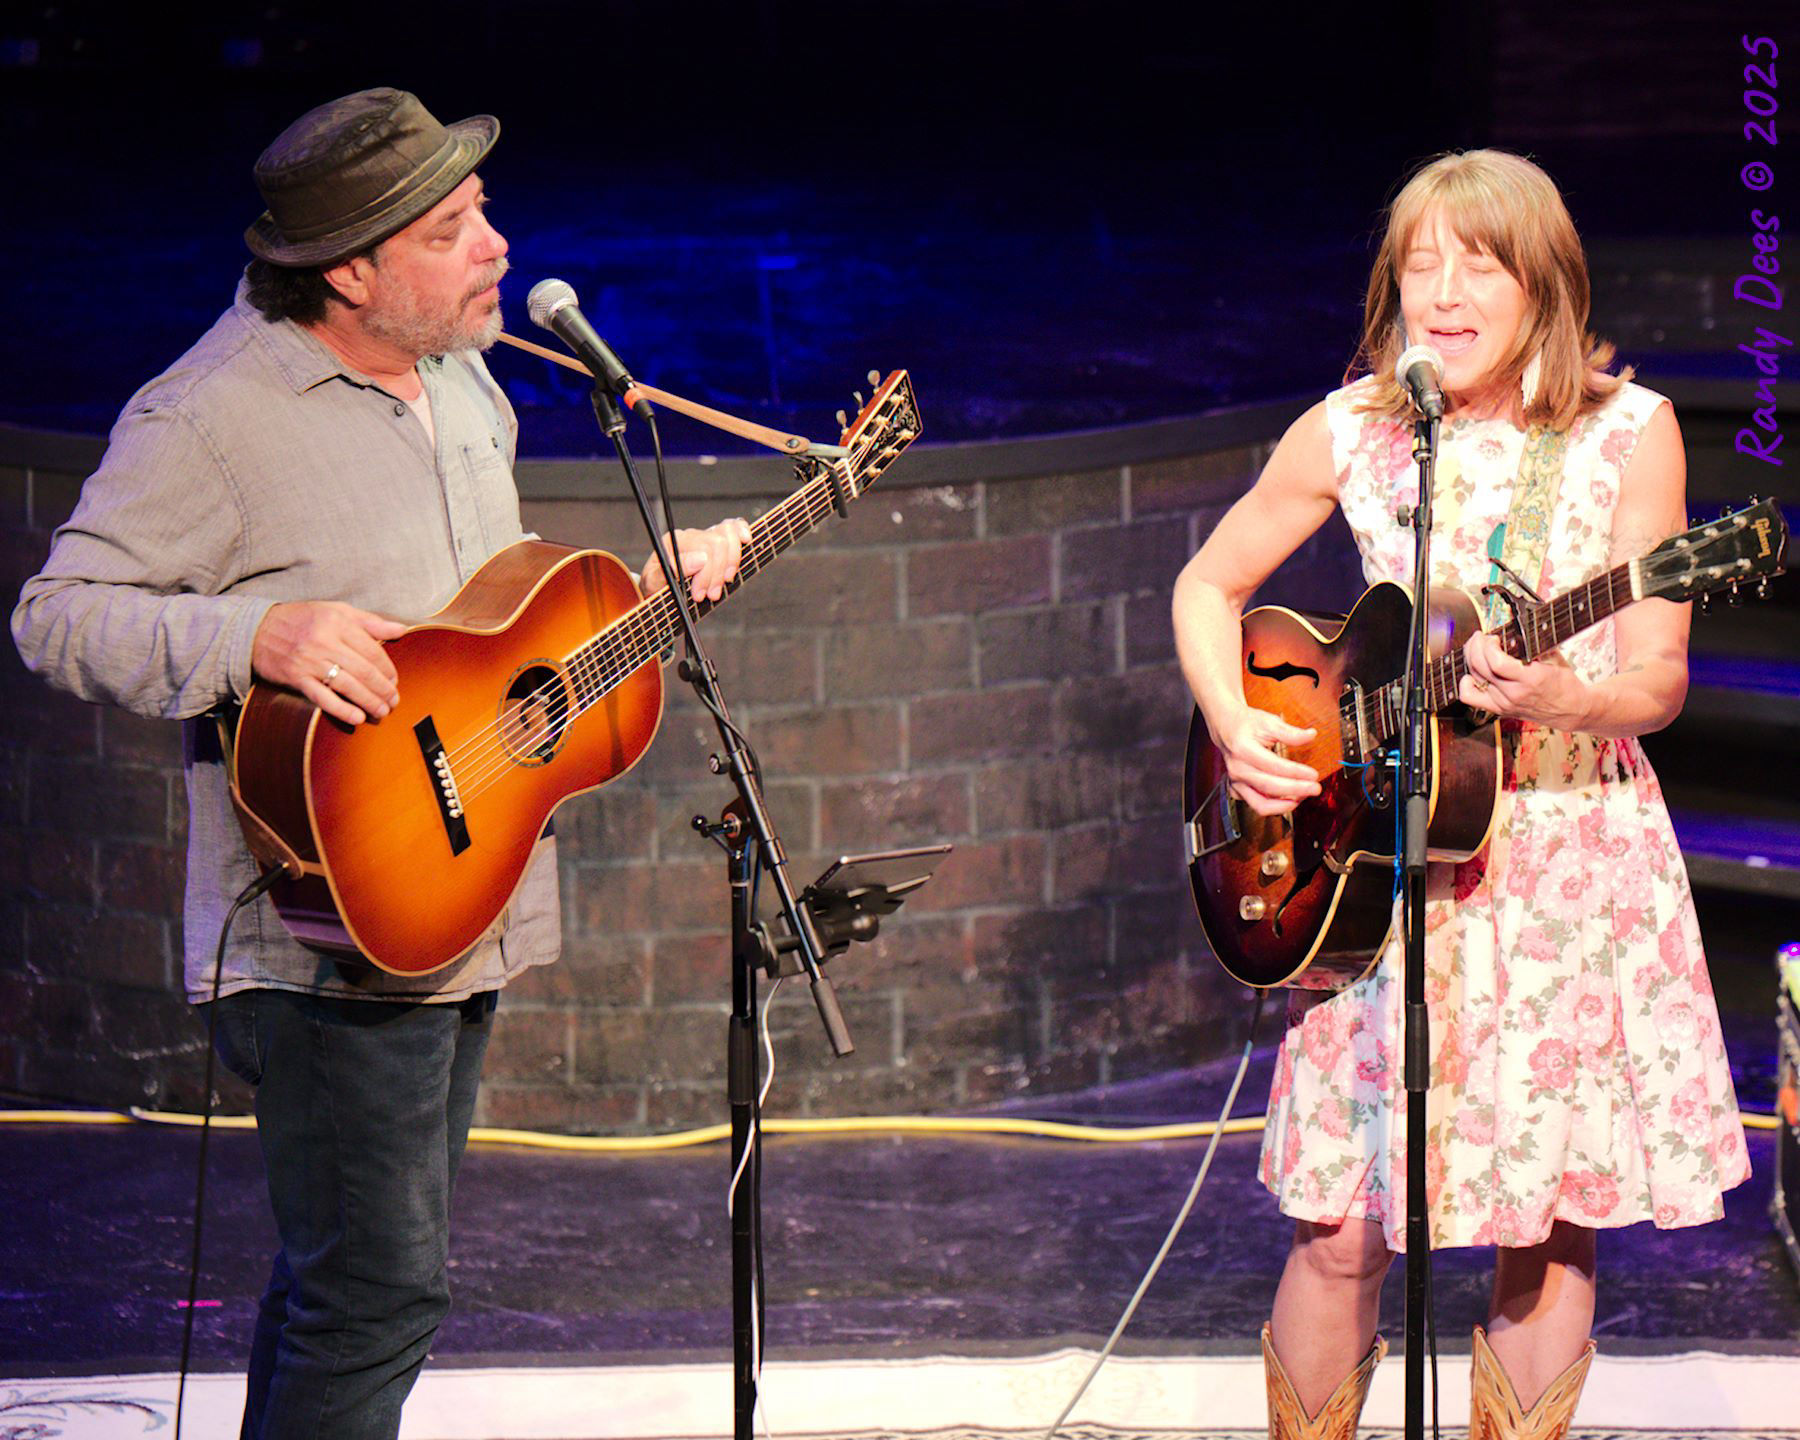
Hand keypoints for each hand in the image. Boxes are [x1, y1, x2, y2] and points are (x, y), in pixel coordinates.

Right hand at [252, 601, 405, 725]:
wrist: (257, 629)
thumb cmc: (302, 619)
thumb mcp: (337, 610)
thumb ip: (370, 621)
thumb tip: (401, 629)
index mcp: (338, 622)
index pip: (372, 650)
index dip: (388, 668)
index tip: (394, 680)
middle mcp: (325, 641)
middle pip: (363, 670)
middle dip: (383, 689)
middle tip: (394, 701)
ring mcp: (310, 661)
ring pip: (348, 685)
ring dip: (369, 701)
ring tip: (382, 711)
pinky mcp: (296, 678)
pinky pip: (323, 697)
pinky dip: (342, 709)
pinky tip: (357, 718)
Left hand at [640, 518, 754, 600]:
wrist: (657, 591)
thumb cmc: (655, 587)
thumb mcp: (654, 582)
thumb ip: (672, 569)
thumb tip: (700, 559)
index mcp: (673, 542)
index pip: (701, 549)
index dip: (706, 574)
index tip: (700, 595)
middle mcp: (690, 535)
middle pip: (718, 543)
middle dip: (717, 573)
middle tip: (710, 595)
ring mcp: (705, 536)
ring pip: (728, 534)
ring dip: (731, 563)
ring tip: (723, 584)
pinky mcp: (716, 542)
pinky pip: (732, 527)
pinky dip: (741, 531)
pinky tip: (746, 540)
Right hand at [1214, 706, 1320, 816]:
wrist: (1226, 729)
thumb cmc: (1247, 724)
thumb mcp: (1268, 721)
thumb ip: (1290, 732)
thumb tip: (1311, 735)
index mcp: (1243, 749)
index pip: (1273, 766)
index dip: (1296, 772)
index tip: (1313, 774)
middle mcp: (1237, 769)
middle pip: (1269, 787)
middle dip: (1296, 790)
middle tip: (1315, 788)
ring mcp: (1236, 782)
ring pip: (1260, 804)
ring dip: (1284, 805)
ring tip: (1303, 797)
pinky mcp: (1237, 790)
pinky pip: (1257, 805)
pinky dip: (1274, 807)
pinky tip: (1290, 799)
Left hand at [1457, 630, 1583, 725]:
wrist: (1572, 710)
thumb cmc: (1565, 683)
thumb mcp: (1554, 658)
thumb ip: (1533, 644)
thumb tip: (1516, 625)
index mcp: (1530, 679)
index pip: (1496, 662)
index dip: (1488, 645)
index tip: (1493, 637)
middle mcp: (1513, 693)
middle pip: (1479, 667)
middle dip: (1475, 646)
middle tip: (1481, 637)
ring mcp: (1503, 703)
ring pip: (1473, 678)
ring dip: (1470, 659)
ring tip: (1477, 649)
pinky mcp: (1498, 709)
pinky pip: (1470, 696)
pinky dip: (1466, 682)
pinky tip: (1472, 673)